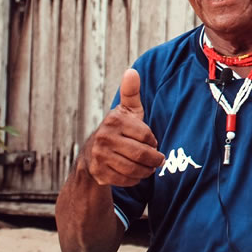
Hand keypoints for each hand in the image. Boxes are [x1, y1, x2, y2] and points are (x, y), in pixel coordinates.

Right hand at [81, 69, 164, 186]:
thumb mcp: (126, 111)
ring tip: (149, 167)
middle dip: (154, 159)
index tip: (152, 142)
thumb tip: (132, 71)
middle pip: (141, 154)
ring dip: (146, 171)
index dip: (153, 141)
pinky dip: (135, 179)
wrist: (92, 155)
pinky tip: (136, 174)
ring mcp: (100, 156)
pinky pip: (125, 180)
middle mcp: (104, 137)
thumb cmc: (118, 129)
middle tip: (158, 160)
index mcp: (114, 120)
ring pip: (134, 169)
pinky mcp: (99, 173)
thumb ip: (131, 93)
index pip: (146, 135)